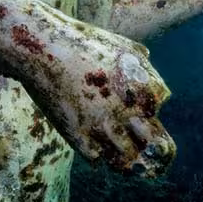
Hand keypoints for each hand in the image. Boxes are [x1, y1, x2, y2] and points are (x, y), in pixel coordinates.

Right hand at [17, 23, 175, 177]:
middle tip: (142, 143)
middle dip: (155, 148)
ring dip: (127, 157)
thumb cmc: (81, 42)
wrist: (43, 48)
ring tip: (119, 149)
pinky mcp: (78, 135)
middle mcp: (127, 110)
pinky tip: (93, 143)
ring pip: (128, 158)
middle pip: (157, 145)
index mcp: (141, 87)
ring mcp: (103, 125)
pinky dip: (98, 154)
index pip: (158, 108)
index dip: (149, 107)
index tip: (139, 106)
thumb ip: (139, 60)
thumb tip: (148, 67)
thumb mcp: (120, 45)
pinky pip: (97, 159)